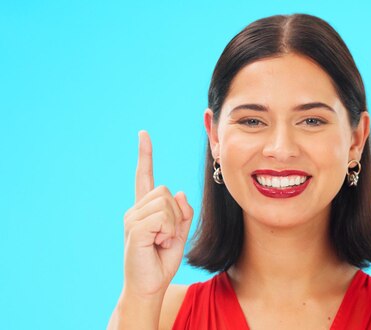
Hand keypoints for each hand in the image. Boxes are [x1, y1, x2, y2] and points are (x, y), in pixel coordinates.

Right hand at [122, 130, 193, 298]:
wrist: (149, 285)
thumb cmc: (162, 260)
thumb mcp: (180, 233)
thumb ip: (182, 213)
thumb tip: (180, 193)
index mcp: (145, 208)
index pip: (145, 176)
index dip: (145, 155)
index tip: (143, 134)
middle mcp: (135, 209)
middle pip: (166, 192)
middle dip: (177, 215)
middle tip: (167, 237)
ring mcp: (132, 218)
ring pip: (166, 204)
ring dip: (173, 226)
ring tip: (161, 242)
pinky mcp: (134, 228)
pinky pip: (162, 218)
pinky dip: (168, 233)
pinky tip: (158, 244)